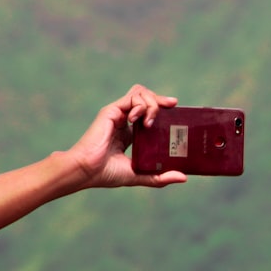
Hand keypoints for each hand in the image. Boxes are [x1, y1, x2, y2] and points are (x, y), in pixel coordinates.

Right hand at [67, 84, 187, 189]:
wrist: (87, 171)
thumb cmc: (107, 174)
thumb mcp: (139, 175)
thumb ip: (159, 177)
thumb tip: (183, 177)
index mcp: (130, 133)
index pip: (148, 112)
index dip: (162, 108)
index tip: (176, 112)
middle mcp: (124, 120)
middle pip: (146, 97)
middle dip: (161, 99)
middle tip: (173, 106)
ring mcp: (118, 114)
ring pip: (140, 93)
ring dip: (152, 102)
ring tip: (151, 122)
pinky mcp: (112, 111)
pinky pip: (132, 97)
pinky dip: (141, 105)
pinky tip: (142, 121)